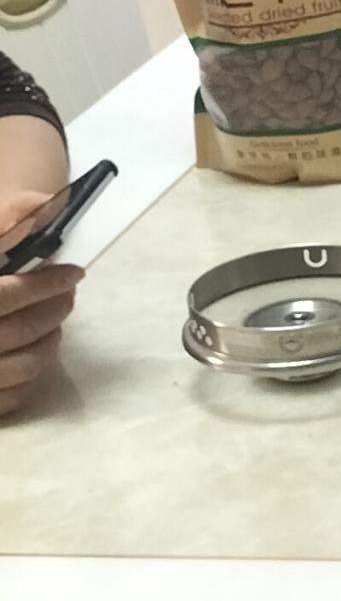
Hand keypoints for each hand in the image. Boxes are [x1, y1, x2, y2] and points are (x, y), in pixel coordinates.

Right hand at [0, 188, 79, 413]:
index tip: (74, 272)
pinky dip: (32, 372)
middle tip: (68, 292)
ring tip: (54, 319)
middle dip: (54, 308)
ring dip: (50, 339)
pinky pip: (14, 395)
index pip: (4, 295)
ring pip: (25, 365)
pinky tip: (32, 349)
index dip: (45, 284)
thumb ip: (7, 221)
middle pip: (20, 330)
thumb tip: (44, 204)